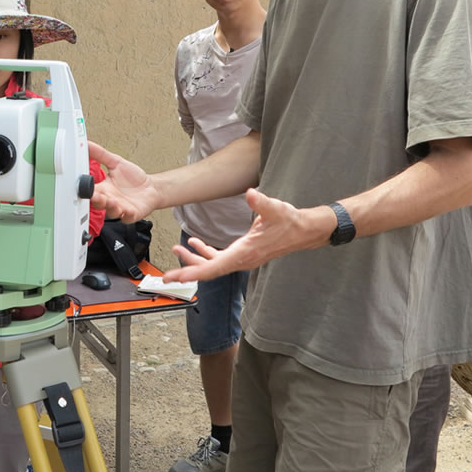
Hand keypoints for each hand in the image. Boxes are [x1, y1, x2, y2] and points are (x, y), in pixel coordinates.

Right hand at [88, 141, 161, 222]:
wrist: (151, 187)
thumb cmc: (133, 178)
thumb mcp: (116, 162)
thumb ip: (100, 154)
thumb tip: (87, 144)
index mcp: (103, 188)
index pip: (91, 189)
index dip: (86, 188)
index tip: (82, 184)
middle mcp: (109, 199)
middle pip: (98, 203)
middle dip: (96, 200)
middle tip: (94, 195)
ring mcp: (120, 208)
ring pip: (111, 211)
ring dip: (110, 207)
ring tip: (110, 201)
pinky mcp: (132, 214)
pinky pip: (128, 217)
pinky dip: (127, 214)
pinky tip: (127, 210)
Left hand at [161, 188, 331, 281]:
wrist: (304, 230)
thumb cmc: (290, 221)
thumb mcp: (275, 209)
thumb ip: (261, 202)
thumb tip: (251, 194)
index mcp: (245, 253)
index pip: (213, 267)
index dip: (192, 272)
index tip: (176, 277)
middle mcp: (241, 260)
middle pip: (208, 271)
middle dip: (186, 271)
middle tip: (166, 275)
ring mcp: (242, 258)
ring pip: (212, 265)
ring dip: (193, 260)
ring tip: (176, 252)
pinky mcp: (243, 253)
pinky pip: (219, 258)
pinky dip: (204, 253)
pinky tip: (194, 244)